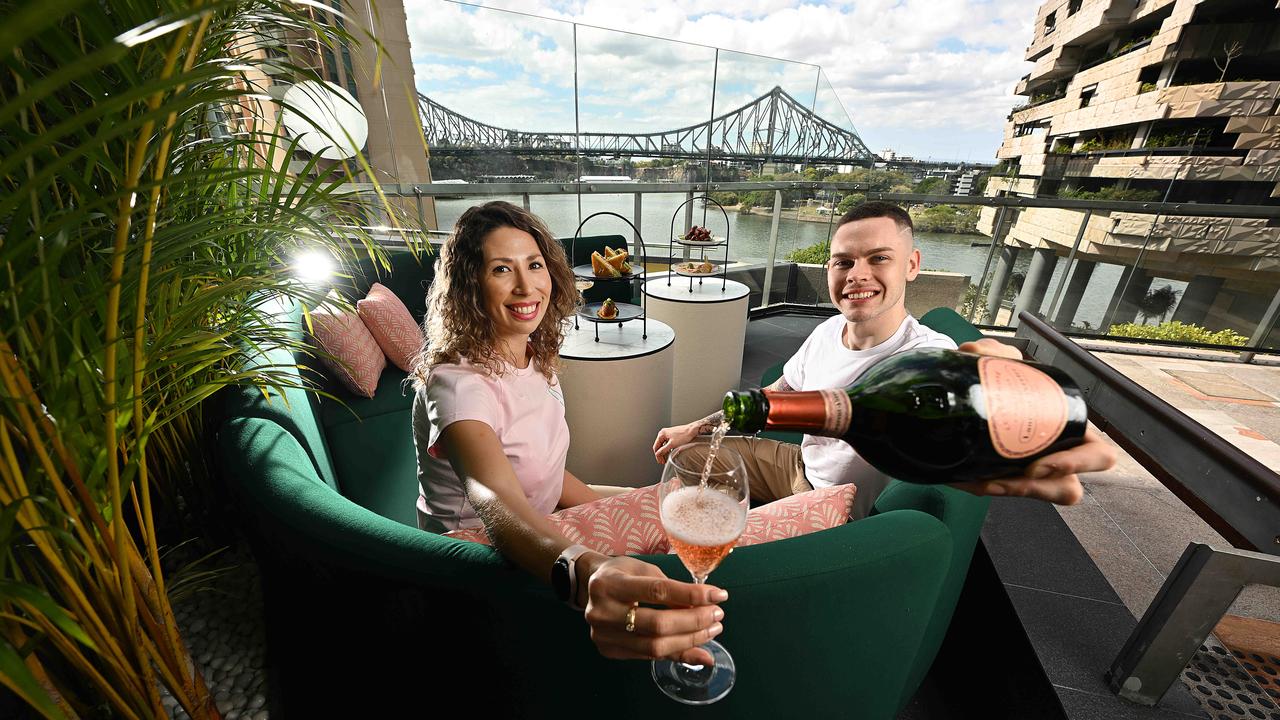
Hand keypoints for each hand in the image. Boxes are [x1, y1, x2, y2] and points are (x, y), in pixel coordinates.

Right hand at [581, 555, 725, 665]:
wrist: (589, 585)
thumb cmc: (622, 574)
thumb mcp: (644, 571)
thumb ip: (672, 591)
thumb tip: (708, 609)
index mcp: (609, 584)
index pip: (657, 591)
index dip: (691, 595)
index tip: (718, 596)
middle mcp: (602, 611)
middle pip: (657, 624)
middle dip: (694, 622)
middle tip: (717, 616)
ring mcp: (602, 635)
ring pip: (655, 646)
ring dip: (690, 640)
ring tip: (711, 630)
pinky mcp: (608, 650)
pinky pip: (648, 656)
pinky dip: (676, 652)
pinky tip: (695, 645)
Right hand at [652, 423, 700, 463]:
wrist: (692, 430)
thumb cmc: (684, 435)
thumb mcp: (672, 444)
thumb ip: (663, 450)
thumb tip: (658, 454)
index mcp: (662, 434)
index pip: (656, 447)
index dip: (658, 456)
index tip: (660, 461)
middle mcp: (664, 433)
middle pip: (659, 446)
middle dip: (661, 454)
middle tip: (663, 461)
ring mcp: (668, 434)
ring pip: (664, 445)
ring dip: (665, 452)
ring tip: (667, 458)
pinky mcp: (673, 436)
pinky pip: (668, 444)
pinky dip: (668, 449)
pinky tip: (671, 453)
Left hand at [951, 339, 1116, 504]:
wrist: (961, 393)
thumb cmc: (994, 378)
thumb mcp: (994, 360)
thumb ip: (990, 351)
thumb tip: (982, 354)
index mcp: (1069, 427)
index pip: (1098, 456)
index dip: (1077, 465)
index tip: (1037, 465)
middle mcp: (1055, 455)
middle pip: (1069, 490)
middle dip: (1041, 489)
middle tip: (1009, 478)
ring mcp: (1030, 472)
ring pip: (1035, 496)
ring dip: (1009, 492)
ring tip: (983, 482)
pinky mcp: (1003, 478)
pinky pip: (1000, 491)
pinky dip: (980, 486)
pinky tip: (960, 478)